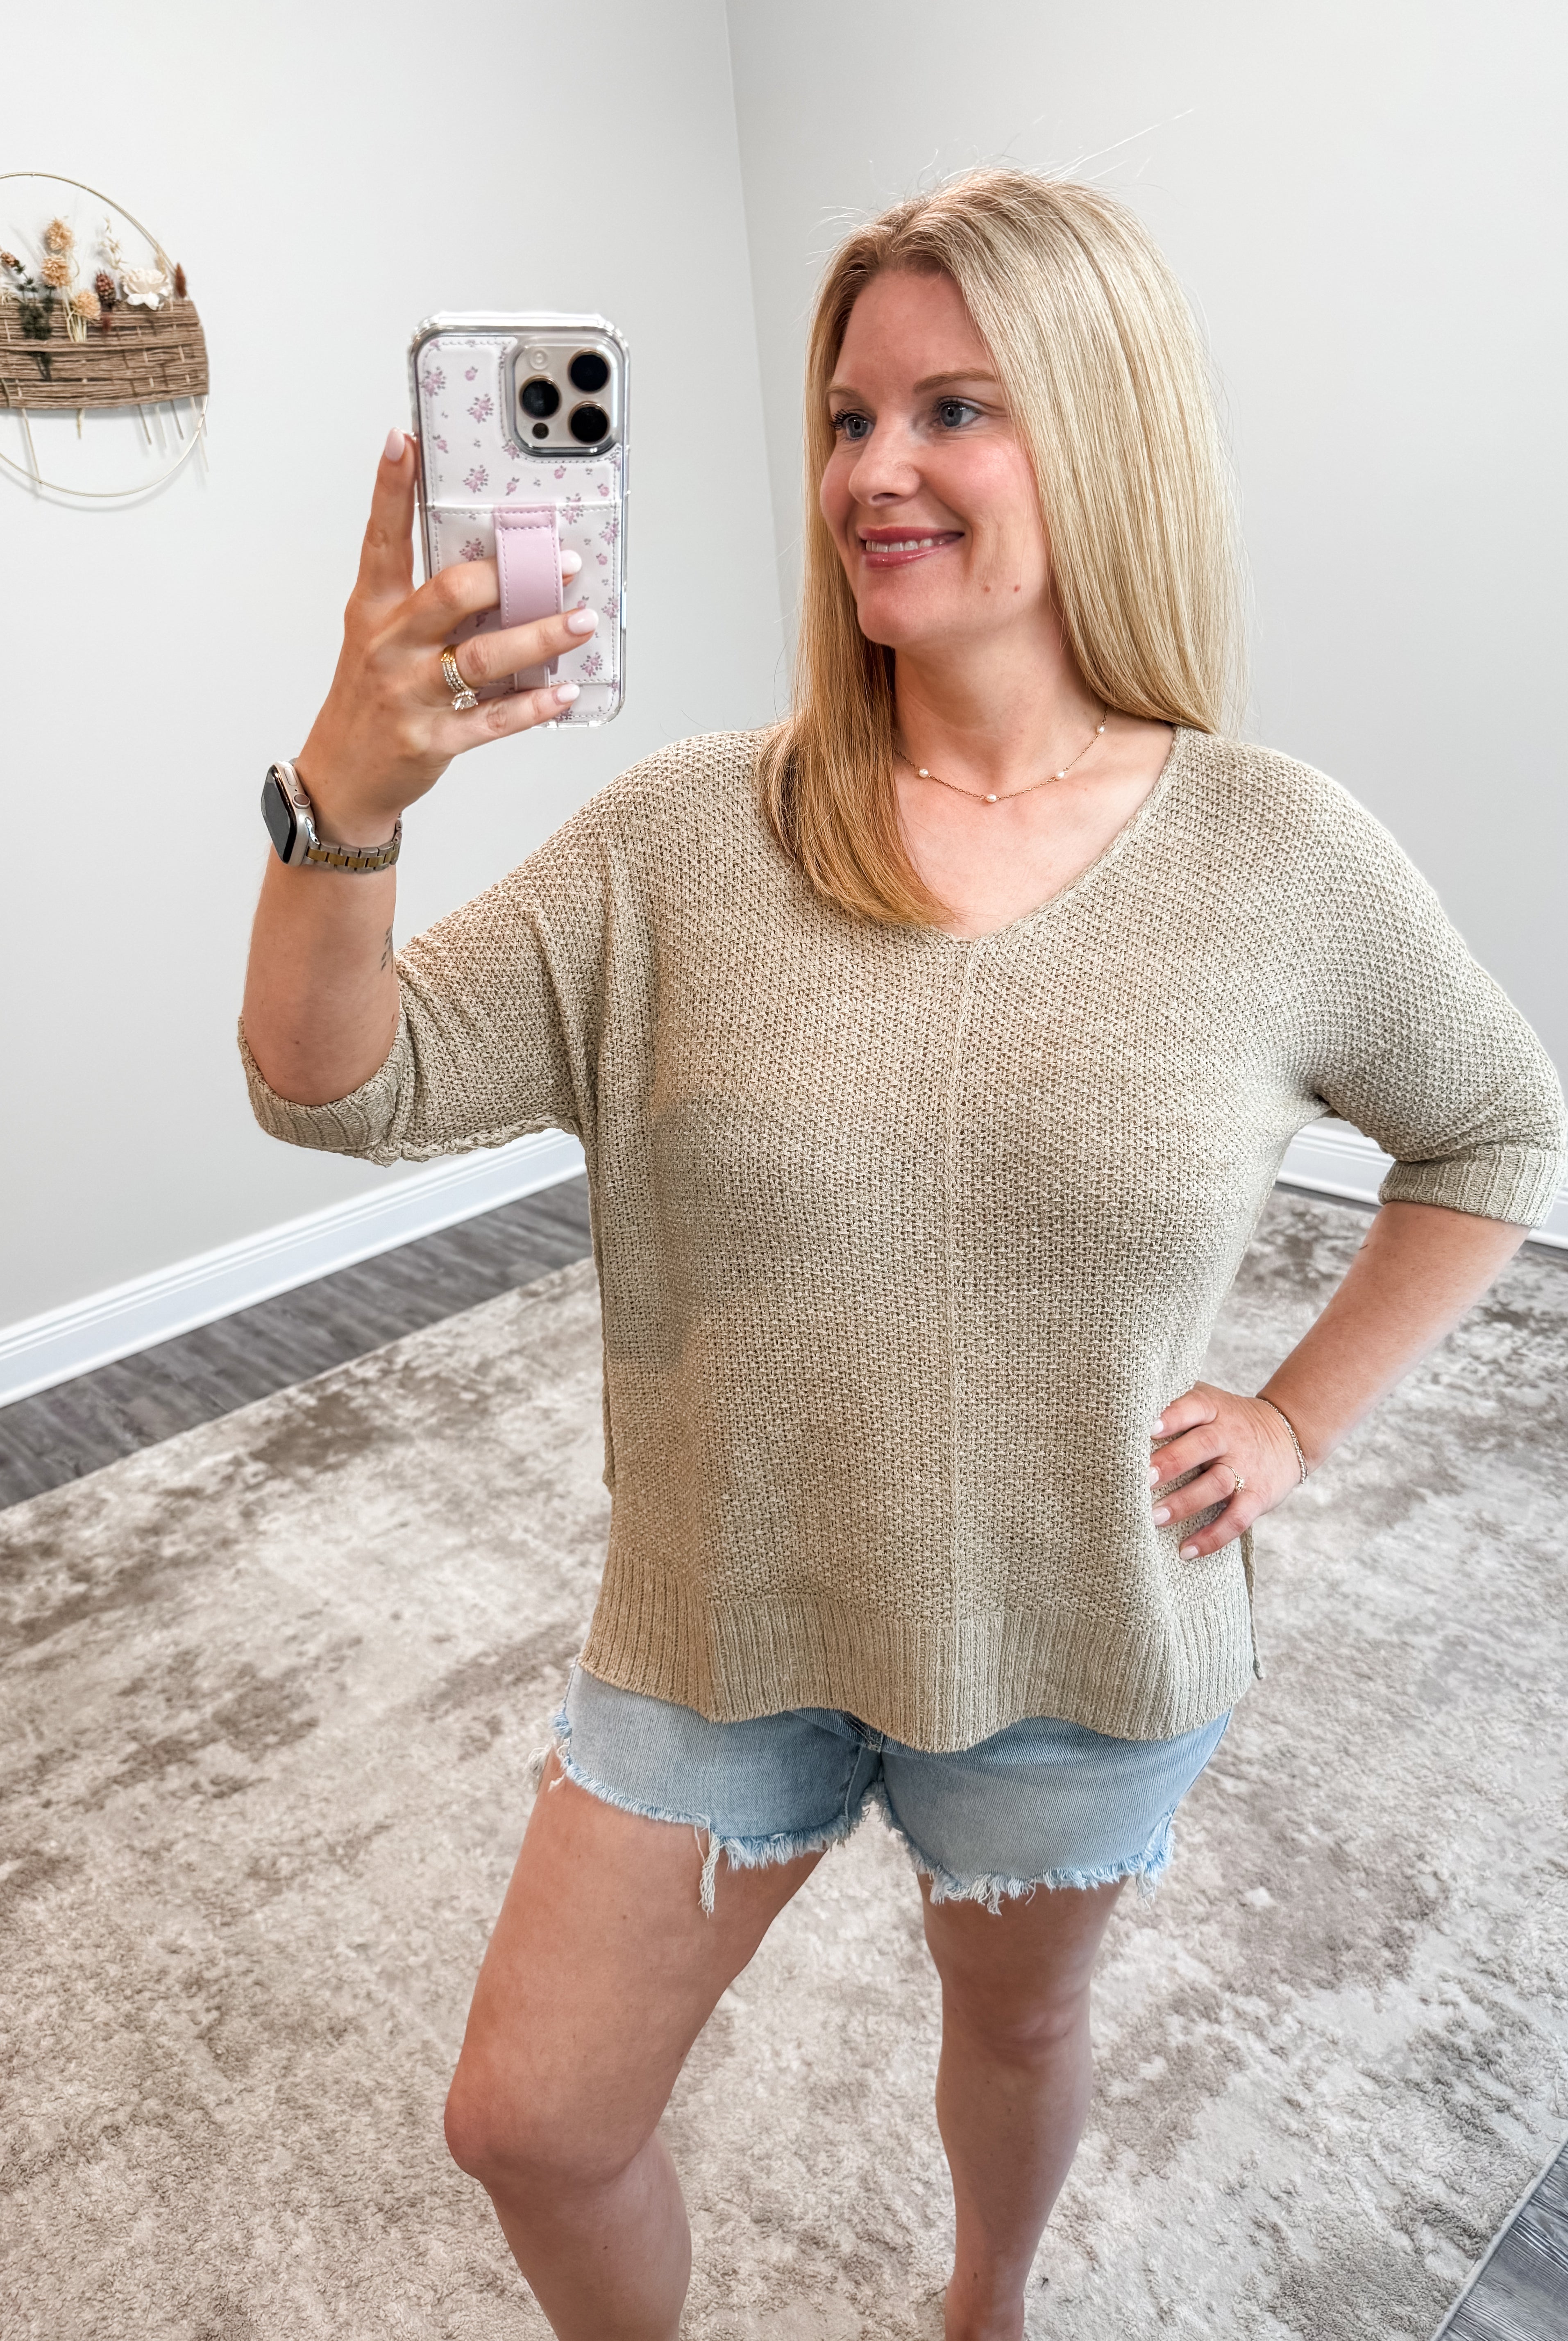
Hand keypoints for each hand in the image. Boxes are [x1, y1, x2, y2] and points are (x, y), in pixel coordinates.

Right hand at [293, 430, 598, 843]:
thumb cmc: (372, 701)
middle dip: (509, 575)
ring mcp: (408, 694)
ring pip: (481, 658)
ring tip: (581, 622)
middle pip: (450, 594)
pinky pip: (490, 719)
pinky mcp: (430, 740)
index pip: (382, 539)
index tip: (404, 441)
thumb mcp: (382, 640)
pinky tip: (562, 692)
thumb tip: (497, 571)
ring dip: (538, 637)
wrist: (343, 778)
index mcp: (375, 611)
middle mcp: (389, 646)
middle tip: (562, 564)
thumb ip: (428, 604)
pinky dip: (531, 707)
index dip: (391, 489)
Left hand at [1148, 1383, 1303, 1557]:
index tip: (1148, 1428)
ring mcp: (1245, 1467)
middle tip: (1141, 1480)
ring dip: (1184, 1503)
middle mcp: (1229, 1436)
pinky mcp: (1258, 1496)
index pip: (1194, 1406)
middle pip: (1202, 1446)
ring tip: (1154, 1518)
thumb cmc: (1226, 1421)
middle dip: (1171, 1463)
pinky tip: (1186, 1551)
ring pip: (1216, 1484)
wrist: (1286, 1433)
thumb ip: (1174, 1404)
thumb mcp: (1208, 1403)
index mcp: (1213, 1409)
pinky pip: (1236, 1520)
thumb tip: (1119, 1414)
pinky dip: (1212, 1538)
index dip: (1173, 1416)